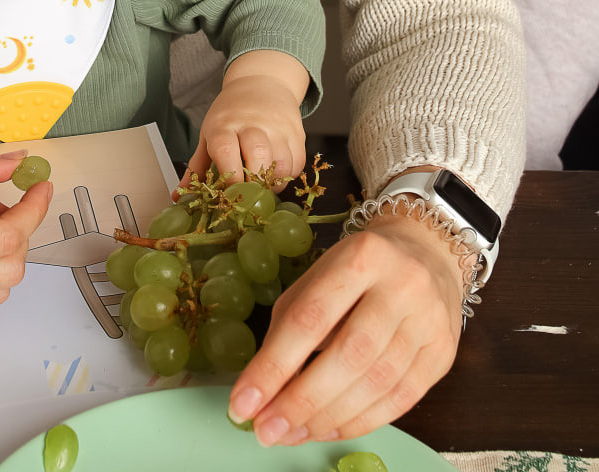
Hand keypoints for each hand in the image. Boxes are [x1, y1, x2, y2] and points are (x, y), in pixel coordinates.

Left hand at [183, 50, 309, 185]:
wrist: (262, 82)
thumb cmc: (231, 113)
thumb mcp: (209, 133)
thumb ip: (196, 167)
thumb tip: (180, 196)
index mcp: (224, 125)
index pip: (225, 151)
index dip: (228, 178)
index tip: (228, 195)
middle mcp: (252, 124)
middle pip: (258, 156)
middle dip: (254, 183)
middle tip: (248, 193)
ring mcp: (277, 127)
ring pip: (282, 164)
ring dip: (273, 183)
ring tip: (263, 183)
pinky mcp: (296, 132)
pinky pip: (297, 164)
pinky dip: (289, 175)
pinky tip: (277, 173)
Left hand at [227, 208, 463, 443]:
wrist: (425, 253)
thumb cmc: (357, 270)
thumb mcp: (318, 278)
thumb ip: (290, 327)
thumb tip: (262, 391)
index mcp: (360, 256)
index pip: (310, 319)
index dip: (273, 367)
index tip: (242, 404)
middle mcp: (401, 286)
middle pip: (348, 356)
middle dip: (301, 401)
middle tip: (266, 431)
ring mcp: (429, 321)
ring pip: (376, 384)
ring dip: (327, 419)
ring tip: (291, 434)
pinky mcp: (445, 353)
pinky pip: (401, 401)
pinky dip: (360, 423)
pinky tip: (328, 430)